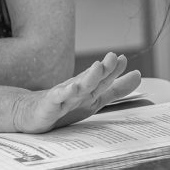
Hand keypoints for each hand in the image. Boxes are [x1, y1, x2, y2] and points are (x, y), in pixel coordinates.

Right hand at [16, 53, 141, 132]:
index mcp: (88, 88)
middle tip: (113, 57)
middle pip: (92, 79)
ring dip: (88, 77)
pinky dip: (65, 93)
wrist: (31, 112)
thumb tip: (139, 75)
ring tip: (97, 67)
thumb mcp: (95, 99)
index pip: (103, 78)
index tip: (123, 59)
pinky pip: (57, 99)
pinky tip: (73, 88)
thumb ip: (116, 89)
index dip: (114, 70)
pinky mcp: (49, 105)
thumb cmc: (65, 105)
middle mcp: (77, 89)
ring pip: (77, 86)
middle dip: (103, 69)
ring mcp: (63, 96)